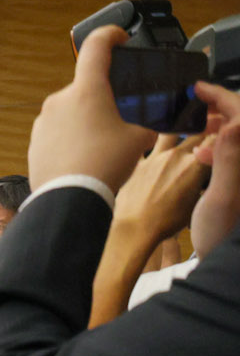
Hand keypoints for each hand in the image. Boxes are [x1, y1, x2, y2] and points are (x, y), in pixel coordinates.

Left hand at [29, 25, 159, 192]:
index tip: (118, 39)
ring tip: (102, 145)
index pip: (96, 46)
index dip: (110, 36)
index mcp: (86, 90)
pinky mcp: (34, 142)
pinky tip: (84, 157)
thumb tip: (148, 127)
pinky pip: (57, 132)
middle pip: (86, 88)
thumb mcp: (139, 139)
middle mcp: (59, 100)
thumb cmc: (104, 165)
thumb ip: (145, 123)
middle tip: (118, 118)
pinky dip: (71, 138)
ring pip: (71, 112)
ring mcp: (43, 122)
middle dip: (102, 99)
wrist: (70, 199)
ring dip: (86, 121)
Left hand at [112, 129, 215, 249]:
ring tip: (181, 126)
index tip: (221, 137)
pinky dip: (153, 142)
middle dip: (205, 129)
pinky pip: (147, 145)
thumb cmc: (167, 222)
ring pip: (171, 131)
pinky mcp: (139, 163)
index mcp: (196, 165)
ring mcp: (156, 157)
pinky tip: (154, 143)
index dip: (220, 136)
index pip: (216, 139)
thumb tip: (203, 174)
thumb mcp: (195, 203)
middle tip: (207, 130)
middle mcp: (177, 156)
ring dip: (179, 128)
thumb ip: (201, 181)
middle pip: (197, 132)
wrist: (134, 229)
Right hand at [193, 84, 239, 251]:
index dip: (221, 96)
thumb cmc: (224, 234)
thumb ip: (230, 157)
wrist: (229, 262)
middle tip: (195, 104)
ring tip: (199, 125)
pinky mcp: (237, 180)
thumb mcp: (222, 196)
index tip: (199, 88)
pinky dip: (220, 144)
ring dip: (221, 124)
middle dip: (221, 107)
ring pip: (238, 134)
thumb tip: (232, 123)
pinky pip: (232, 151)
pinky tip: (204, 153)